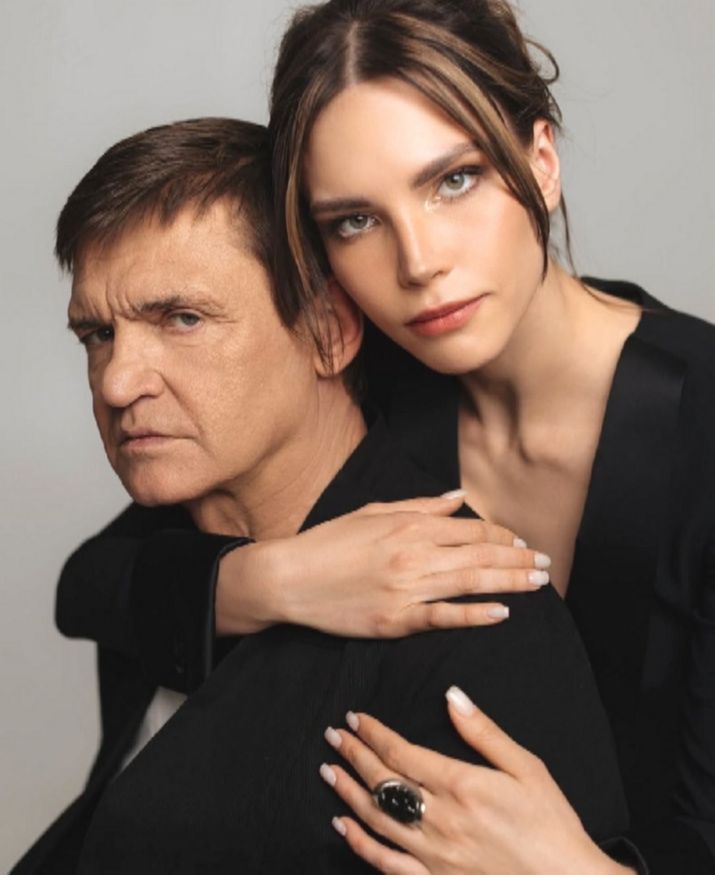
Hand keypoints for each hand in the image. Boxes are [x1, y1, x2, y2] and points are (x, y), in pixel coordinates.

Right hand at [215, 492, 550, 635]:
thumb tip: (458, 498)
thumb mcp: (373, 511)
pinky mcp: (396, 619)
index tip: (520, 543)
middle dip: (518, 559)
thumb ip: (421, 505)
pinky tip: (502, 612)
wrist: (291, 578)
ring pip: (471, 582)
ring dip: (511, 582)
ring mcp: (407, 588)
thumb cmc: (330, 542)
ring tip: (539, 583)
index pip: (471, 528)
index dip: (502, 535)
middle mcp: (414, 553)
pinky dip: (475, 614)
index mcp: (409, 524)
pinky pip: (444, 616)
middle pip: (481, 554)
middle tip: (546, 564)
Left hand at [320, 688, 634, 874]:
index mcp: (461, 785)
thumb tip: (452, 696)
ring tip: (329, 771)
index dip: (373, 733)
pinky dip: (360, 843)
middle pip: (382, 781)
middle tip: (333, 736)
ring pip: (376, 818)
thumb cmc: (551, 825)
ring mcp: (434, 855)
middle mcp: (440, 820)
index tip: (356, 718)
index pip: (401, 752)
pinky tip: (343, 826)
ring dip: (347, 792)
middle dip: (353, 755)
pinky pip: (386, 863)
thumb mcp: (526, 767)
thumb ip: (484, 732)